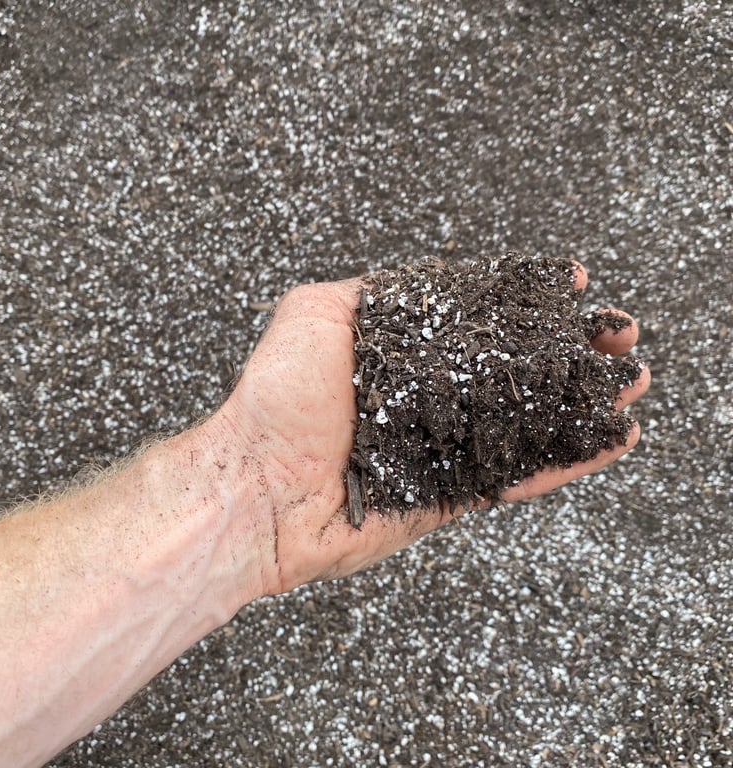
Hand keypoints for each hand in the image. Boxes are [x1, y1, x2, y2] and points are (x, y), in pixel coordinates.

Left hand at [211, 265, 649, 594]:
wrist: (258, 486)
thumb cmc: (278, 397)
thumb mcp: (315, 313)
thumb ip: (374, 293)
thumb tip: (425, 286)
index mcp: (402, 353)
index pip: (479, 321)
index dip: (527, 301)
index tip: (571, 282)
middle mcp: (428, 398)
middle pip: (515, 369)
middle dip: (571, 350)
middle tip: (618, 336)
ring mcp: (443, 448)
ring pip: (527, 422)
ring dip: (582, 403)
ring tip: (631, 382)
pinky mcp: (450, 496)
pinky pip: (517, 477)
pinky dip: (566, 462)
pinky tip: (607, 442)